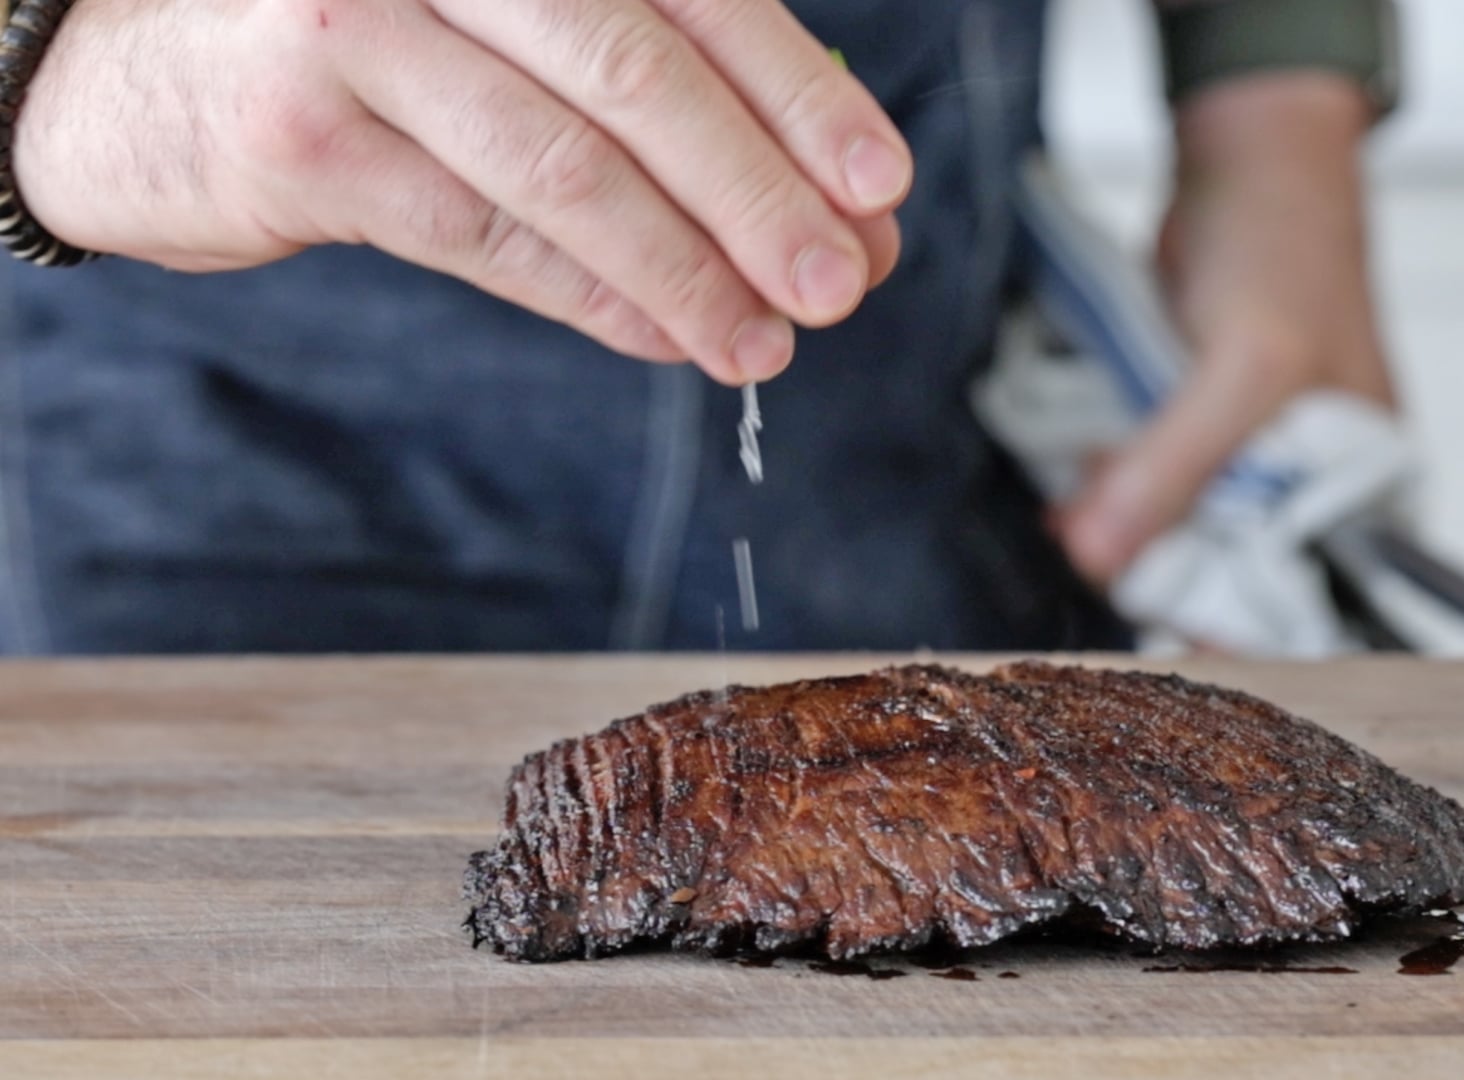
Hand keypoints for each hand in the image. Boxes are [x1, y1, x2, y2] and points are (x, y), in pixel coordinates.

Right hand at [14, 0, 912, 384]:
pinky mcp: (304, 136)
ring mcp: (360, 24)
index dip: (798, 94)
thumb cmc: (380, 50)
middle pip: (640, 73)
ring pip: (564, 165)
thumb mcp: (519, 33)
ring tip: (765, 339)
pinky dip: (592, 295)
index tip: (879, 187)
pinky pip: (486, 235)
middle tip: (843, 281)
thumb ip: (666, 99)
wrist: (146, 73)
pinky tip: (667, 336)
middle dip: (759, 192)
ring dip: (685, 268)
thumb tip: (833, 214)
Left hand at [1057, 73, 1394, 583]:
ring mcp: (1244, 463)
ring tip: (1077, 507)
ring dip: (1120, 525)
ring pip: (1173, 533)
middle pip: (1220, 575)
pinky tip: (1074, 476)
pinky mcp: (1190, 433)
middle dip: (1152, 566)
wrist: (1244, 163)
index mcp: (1359, 496)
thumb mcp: (1243, 369)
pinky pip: (1145, 483)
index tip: (1145, 615)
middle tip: (1088, 543)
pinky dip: (1107, 484)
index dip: (1221, 619)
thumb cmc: (1284, 252)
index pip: (1293, 604)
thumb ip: (1177, 466)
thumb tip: (1102, 557)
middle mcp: (1306, 492)